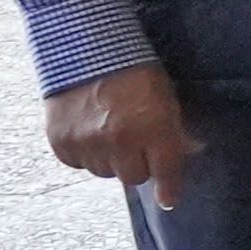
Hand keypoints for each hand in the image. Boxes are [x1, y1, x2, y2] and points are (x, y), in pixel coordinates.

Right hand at [44, 63, 197, 209]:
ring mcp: (87, 143)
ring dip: (110, 159)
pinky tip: (88, 130)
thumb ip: (174, 129)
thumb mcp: (165, 96)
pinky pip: (78, 164)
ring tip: (109, 131)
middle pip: (133, 177)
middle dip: (137, 164)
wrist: (84, 49)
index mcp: (152, 127)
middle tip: (134, 144)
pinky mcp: (61, 142)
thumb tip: (189, 153)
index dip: (168, 188)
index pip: (165, 171)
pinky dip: (85, 153)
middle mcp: (119, 140)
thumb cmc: (134, 70)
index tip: (169, 200)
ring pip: (105, 172)